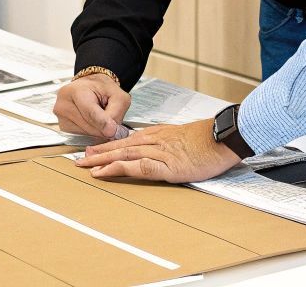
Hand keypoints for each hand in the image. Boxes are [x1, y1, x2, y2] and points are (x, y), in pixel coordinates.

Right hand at [53, 72, 131, 138]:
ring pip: (87, 133)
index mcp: (75, 91)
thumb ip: (116, 111)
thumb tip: (111, 131)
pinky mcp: (63, 128)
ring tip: (100, 117)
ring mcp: (61, 117)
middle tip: (112, 120)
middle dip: (104, 128)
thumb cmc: (101, 89)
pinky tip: (93, 122)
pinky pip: (82, 136)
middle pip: (89, 126)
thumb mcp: (116, 94)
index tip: (112, 131)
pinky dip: (92, 132)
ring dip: (98, 130)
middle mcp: (63, 104)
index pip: (89, 112)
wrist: (88, 86)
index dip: (102, 123)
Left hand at [73, 119, 240, 182]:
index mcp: (161, 134)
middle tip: (80, 157)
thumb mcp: (188, 138)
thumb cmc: (211, 139)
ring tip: (84, 165)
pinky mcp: (165, 165)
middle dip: (99, 152)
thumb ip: (174, 143)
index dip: (110, 144)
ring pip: (123, 154)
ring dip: (101, 159)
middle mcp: (155, 141)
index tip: (96, 149)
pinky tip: (104, 172)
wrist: (224, 137)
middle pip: (121, 145)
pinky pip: (135, 167)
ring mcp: (159, 152)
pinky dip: (117, 168)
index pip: (129, 139)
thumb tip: (168, 151)